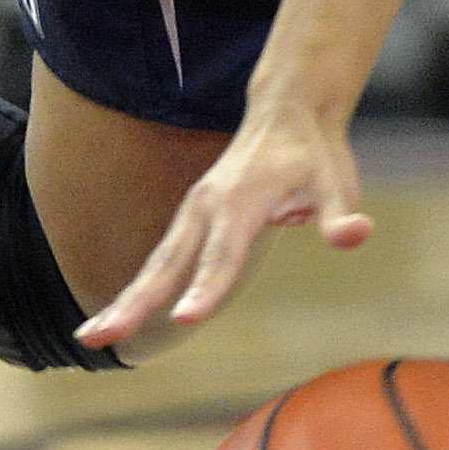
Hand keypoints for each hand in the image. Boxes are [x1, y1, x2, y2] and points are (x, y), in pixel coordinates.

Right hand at [74, 108, 372, 349]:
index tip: (185, 319)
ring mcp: (194, 212)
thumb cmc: (314, 154)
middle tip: (100, 336)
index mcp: (241, 202)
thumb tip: (357, 235)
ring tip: (90, 336)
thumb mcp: (336, 182)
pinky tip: (117, 317)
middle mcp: (208, 207)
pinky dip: (138, 287)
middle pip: (169, 262)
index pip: (224, 254)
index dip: (206, 288)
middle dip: (137, 302)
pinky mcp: (191, 219)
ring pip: (156, 263)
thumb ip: (340, 214)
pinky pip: (162, 258)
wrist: (287, 113)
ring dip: (125, 299)